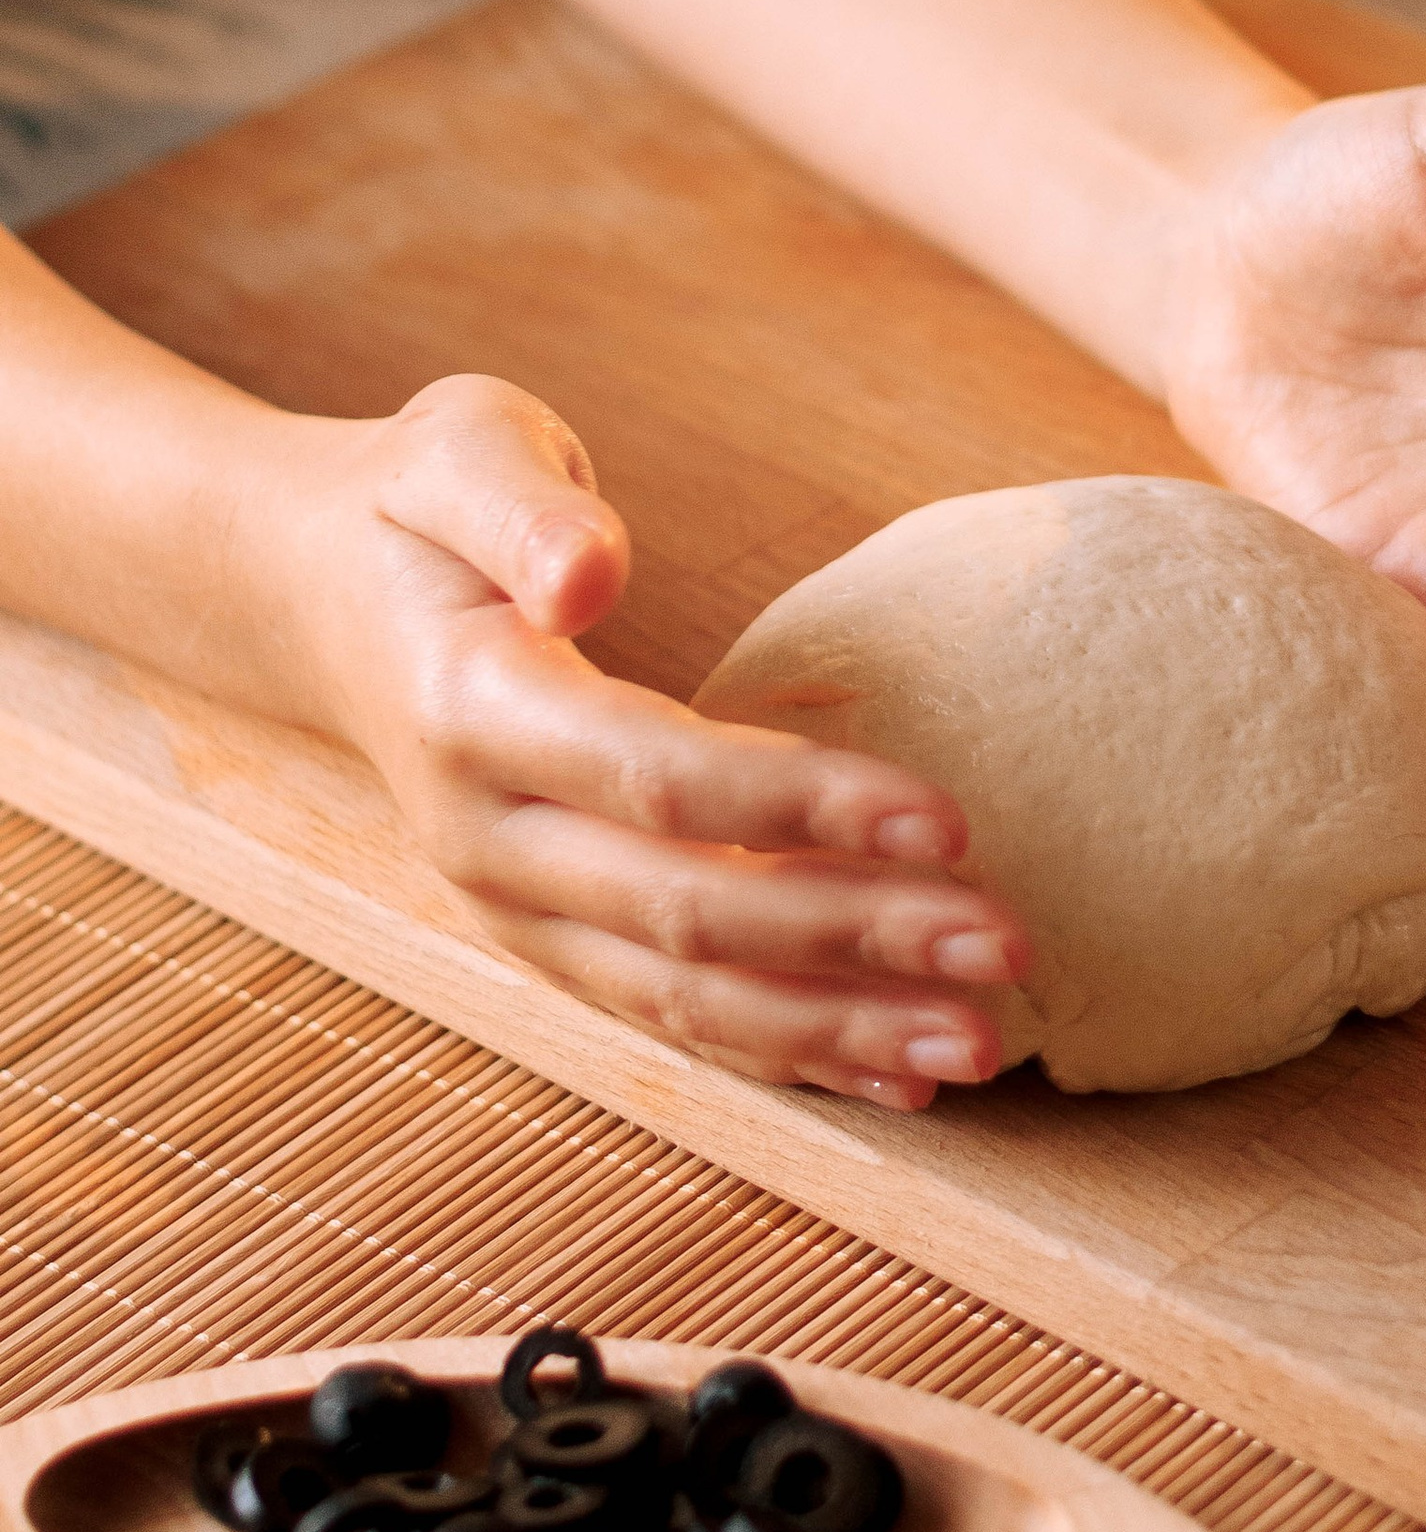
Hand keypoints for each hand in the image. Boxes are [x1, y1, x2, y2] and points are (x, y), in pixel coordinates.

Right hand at [273, 375, 1029, 1108]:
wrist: (312, 596)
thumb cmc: (418, 505)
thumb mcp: (457, 448)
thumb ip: (524, 507)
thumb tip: (590, 570)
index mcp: (472, 709)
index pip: (658, 778)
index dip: (802, 807)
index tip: (948, 817)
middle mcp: (486, 837)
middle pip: (689, 913)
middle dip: (857, 939)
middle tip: (1007, 943)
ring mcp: (513, 907)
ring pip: (685, 999)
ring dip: (838, 1031)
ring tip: (980, 1042)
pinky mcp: (549, 939)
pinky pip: (672, 1019)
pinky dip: (787, 1057)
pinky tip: (899, 1082)